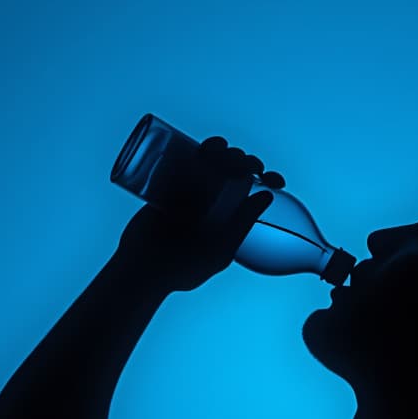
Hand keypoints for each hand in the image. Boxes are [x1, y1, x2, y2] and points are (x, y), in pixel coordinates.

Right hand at [117, 136, 284, 292]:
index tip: (275, 179)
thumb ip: (242, 225)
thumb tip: (269, 196)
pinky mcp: (168, 184)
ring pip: (213, 161)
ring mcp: (191, 192)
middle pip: (235, 172)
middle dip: (246, 162)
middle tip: (248, 167)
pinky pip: (186, 159)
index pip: (255, 193)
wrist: (142, 270)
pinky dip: (199, 149)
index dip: (269, 180)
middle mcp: (214, 203)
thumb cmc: (183, 269)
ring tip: (227, 155)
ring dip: (225, 150)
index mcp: (230, 218)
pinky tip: (207, 148)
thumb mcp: (220, 251)